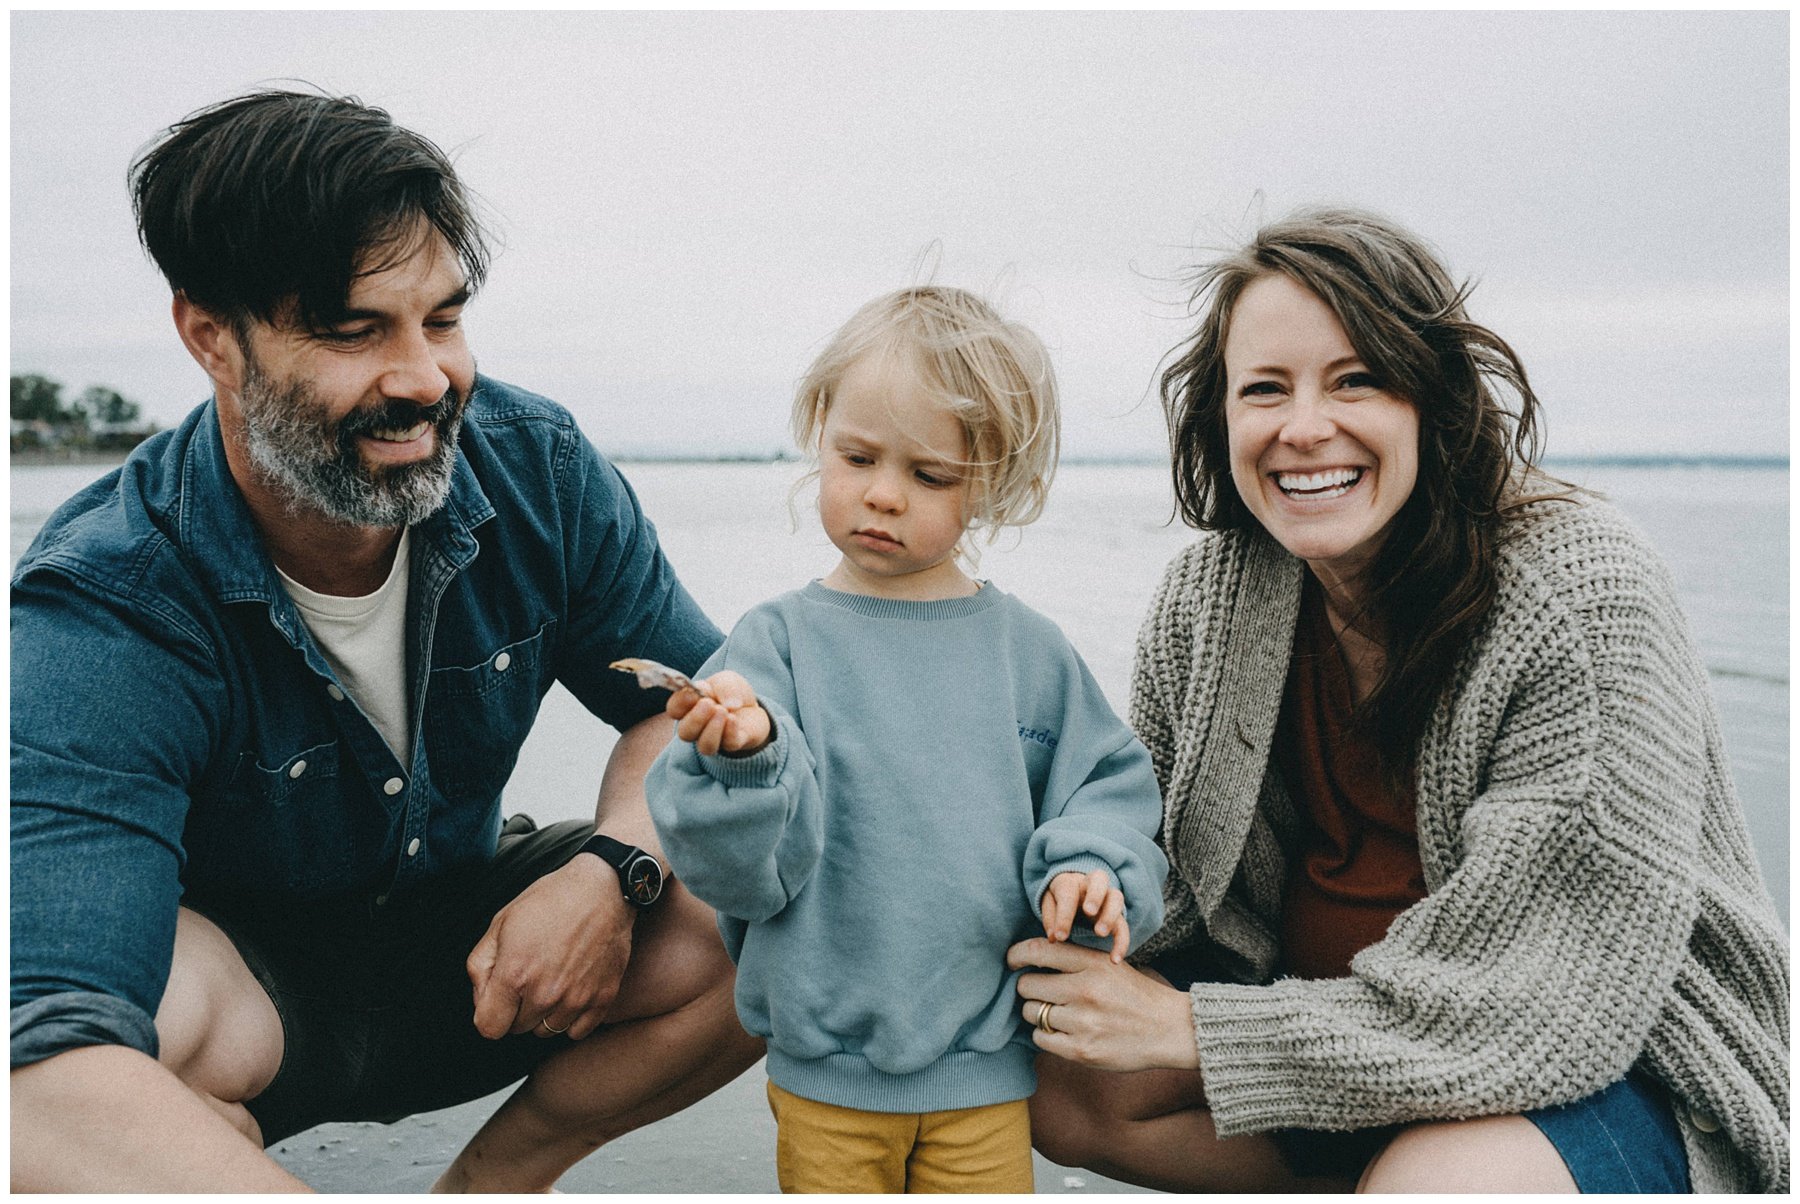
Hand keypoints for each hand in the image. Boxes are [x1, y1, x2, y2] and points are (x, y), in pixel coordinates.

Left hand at [466, 852, 634, 1040]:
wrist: (603, 889)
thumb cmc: (550, 901)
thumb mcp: (500, 922)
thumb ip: (479, 966)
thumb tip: (481, 1000)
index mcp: (514, 974)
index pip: (489, 1028)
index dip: (490, 1012)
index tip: (500, 996)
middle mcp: (545, 993)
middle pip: (518, 1029)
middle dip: (518, 1008)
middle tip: (531, 975)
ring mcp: (577, 998)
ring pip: (547, 1031)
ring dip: (544, 1013)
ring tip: (552, 979)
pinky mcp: (602, 998)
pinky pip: (576, 1031)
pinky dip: (571, 1018)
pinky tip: (571, 990)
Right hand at [666, 669, 771, 756]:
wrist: (750, 705)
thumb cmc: (728, 692)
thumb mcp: (725, 679)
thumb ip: (723, 686)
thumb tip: (730, 705)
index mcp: (687, 707)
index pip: (674, 709)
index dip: (680, 702)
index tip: (692, 693)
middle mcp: (696, 727)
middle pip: (685, 732)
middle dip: (696, 718)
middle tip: (709, 704)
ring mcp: (714, 738)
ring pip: (705, 745)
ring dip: (712, 729)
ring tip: (723, 711)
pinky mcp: (733, 743)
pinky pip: (728, 744)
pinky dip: (730, 731)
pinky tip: (733, 719)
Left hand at [1006, 937, 1201, 1074]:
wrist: (1169, 1029)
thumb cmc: (1134, 994)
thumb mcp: (1109, 964)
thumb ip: (1074, 959)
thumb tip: (1029, 955)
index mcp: (1093, 964)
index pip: (1039, 950)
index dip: (1016, 954)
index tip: (1012, 961)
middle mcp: (1085, 991)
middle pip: (1027, 985)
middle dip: (1029, 989)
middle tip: (1042, 993)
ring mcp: (1083, 1022)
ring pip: (1032, 1013)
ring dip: (1037, 1013)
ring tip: (1057, 1013)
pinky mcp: (1082, 1051)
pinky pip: (1040, 1039)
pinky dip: (1046, 1036)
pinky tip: (1063, 1032)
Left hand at [1041, 869, 1129, 961]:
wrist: (1074, 891)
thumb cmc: (1059, 899)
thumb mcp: (1049, 904)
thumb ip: (1050, 918)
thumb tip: (1053, 938)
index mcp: (1070, 881)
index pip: (1068, 893)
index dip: (1064, 915)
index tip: (1060, 937)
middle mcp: (1091, 884)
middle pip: (1099, 879)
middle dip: (1095, 895)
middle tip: (1089, 912)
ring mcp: (1107, 897)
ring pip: (1116, 898)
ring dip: (1110, 915)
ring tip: (1100, 934)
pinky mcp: (1117, 913)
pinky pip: (1123, 924)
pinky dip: (1122, 941)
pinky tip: (1115, 959)